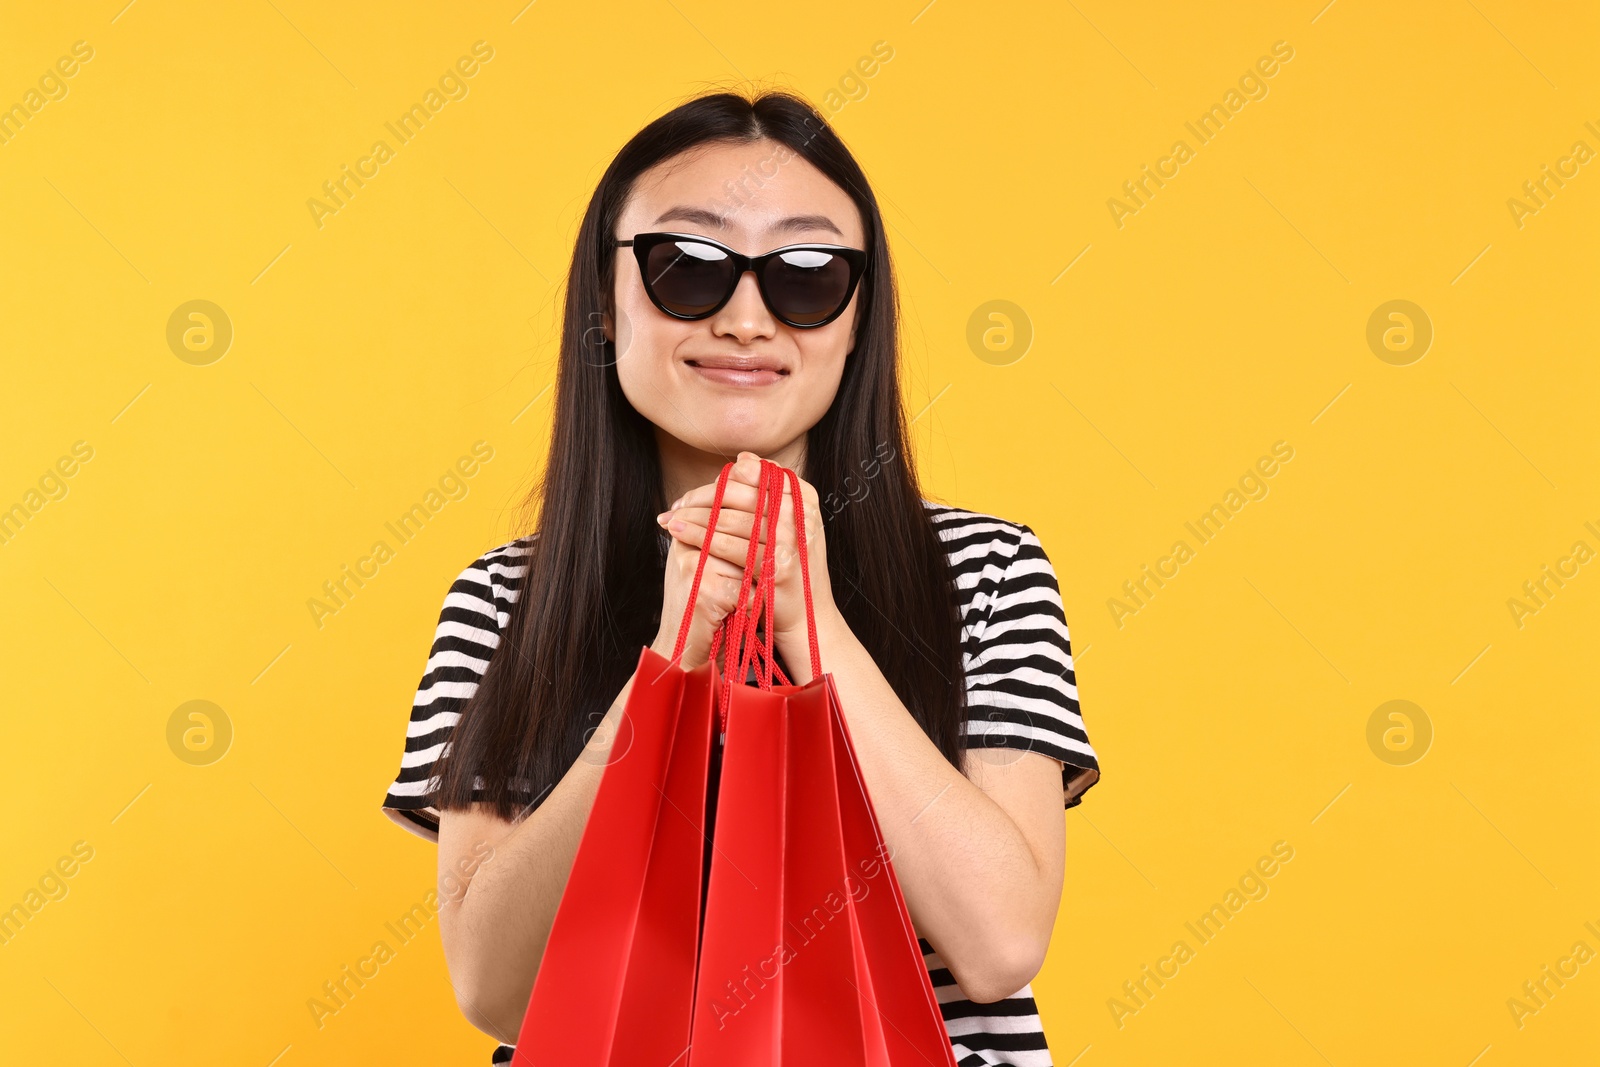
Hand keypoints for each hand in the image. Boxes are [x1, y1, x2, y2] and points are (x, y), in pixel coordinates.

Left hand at [656, 451, 836, 671]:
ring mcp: (791, 539)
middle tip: (675, 506)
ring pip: (730, 518)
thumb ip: (765, 493)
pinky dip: (700, 538)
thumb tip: (741, 459)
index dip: (719, 481)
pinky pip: (730, 545)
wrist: (806, 615)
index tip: (694, 494)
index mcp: (804, 497)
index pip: (754, 475)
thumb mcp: (784, 525)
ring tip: (670, 520)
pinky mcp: (777, 565)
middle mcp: (801, 514)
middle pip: (739, 493)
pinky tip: (680, 536)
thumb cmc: (786, 566)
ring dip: (693, 517)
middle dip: (700, 499)